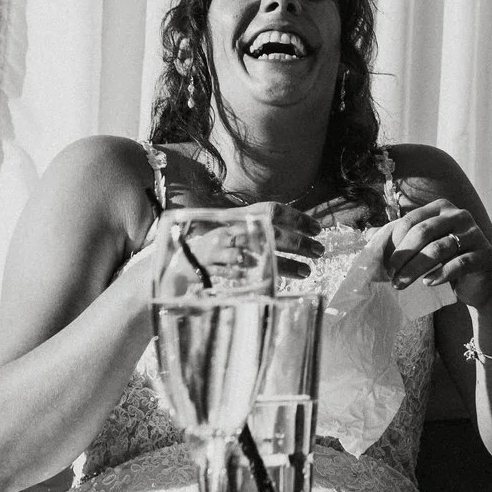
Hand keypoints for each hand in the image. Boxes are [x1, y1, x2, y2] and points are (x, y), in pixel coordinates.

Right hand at [155, 151, 323, 276]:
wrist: (172, 261)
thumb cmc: (212, 247)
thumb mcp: (234, 231)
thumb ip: (258, 230)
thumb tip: (295, 234)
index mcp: (238, 215)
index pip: (272, 210)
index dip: (297, 217)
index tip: (318, 228)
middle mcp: (230, 227)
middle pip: (270, 232)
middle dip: (297, 243)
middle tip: (319, 251)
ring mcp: (219, 246)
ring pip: (259, 253)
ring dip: (285, 264)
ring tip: (307, 271)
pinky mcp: (210, 266)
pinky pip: (237, 271)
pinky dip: (255, 275)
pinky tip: (272, 282)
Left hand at [384, 197, 491, 309]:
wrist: (479, 281)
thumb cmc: (447, 260)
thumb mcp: (425, 245)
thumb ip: (402, 238)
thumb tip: (367, 236)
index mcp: (442, 208)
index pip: (412, 220)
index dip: (395, 242)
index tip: (385, 263)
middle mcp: (459, 216)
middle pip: (423, 232)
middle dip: (403, 256)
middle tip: (390, 276)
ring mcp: (474, 234)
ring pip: (438, 249)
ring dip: (415, 269)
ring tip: (401, 284)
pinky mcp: (484, 255)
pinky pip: (458, 264)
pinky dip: (439, 275)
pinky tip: (427, 283)